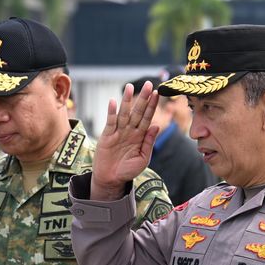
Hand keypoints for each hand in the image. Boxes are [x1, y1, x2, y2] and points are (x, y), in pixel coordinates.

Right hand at [91, 81, 159, 199]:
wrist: (112, 180)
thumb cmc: (128, 170)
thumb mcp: (143, 158)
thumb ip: (149, 142)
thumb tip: (156, 125)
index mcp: (140, 136)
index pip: (147, 117)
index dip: (152, 106)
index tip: (157, 93)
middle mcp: (129, 131)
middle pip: (137, 112)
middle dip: (143, 98)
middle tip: (148, 84)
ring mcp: (118, 132)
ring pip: (124, 113)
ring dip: (127, 100)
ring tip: (130, 87)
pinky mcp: (107, 136)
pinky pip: (110, 122)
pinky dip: (111, 112)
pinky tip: (112, 102)